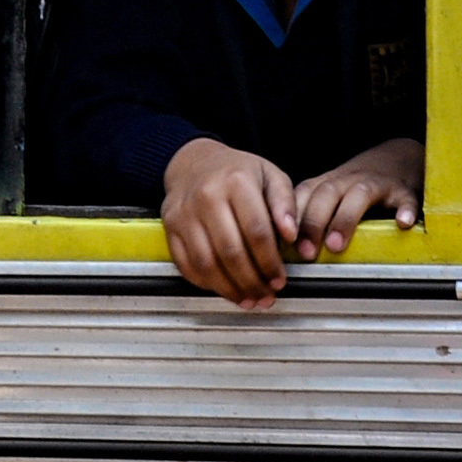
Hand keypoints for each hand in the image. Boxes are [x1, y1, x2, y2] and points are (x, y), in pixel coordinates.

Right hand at [160, 136, 299, 308]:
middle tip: (266, 296)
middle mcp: (206, 197)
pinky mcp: (169, 227)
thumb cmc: (236, 172)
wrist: (193, 162)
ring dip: (228, 287)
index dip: (270, 262)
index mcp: (236, 183)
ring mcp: (184, 214)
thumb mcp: (270, 175)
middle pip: (230, 251)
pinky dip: (204, 282)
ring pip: (206, 261)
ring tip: (247, 299)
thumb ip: (285, 203)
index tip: (280, 279)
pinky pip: (184, 262)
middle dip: (251, 280)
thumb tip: (292, 235)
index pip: (256, 231)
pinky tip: (222, 289)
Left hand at [291, 137, 423, 262]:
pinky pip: (406, 198)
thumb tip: (284, 249)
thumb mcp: (328, 195)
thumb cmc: (354, 187)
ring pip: (359, 195)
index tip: (283, 242)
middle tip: (307, 252)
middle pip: (326, 194)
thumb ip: (309, 214)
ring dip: (345, 219)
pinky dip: (405, 209)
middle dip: (313, 223)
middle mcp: (348, 180)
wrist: (395, 158)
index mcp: (325, 183)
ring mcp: (377, 184)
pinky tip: (403, 223)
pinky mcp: (403, 191)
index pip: (302, 195)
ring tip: (336, 246)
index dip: (291, 218)